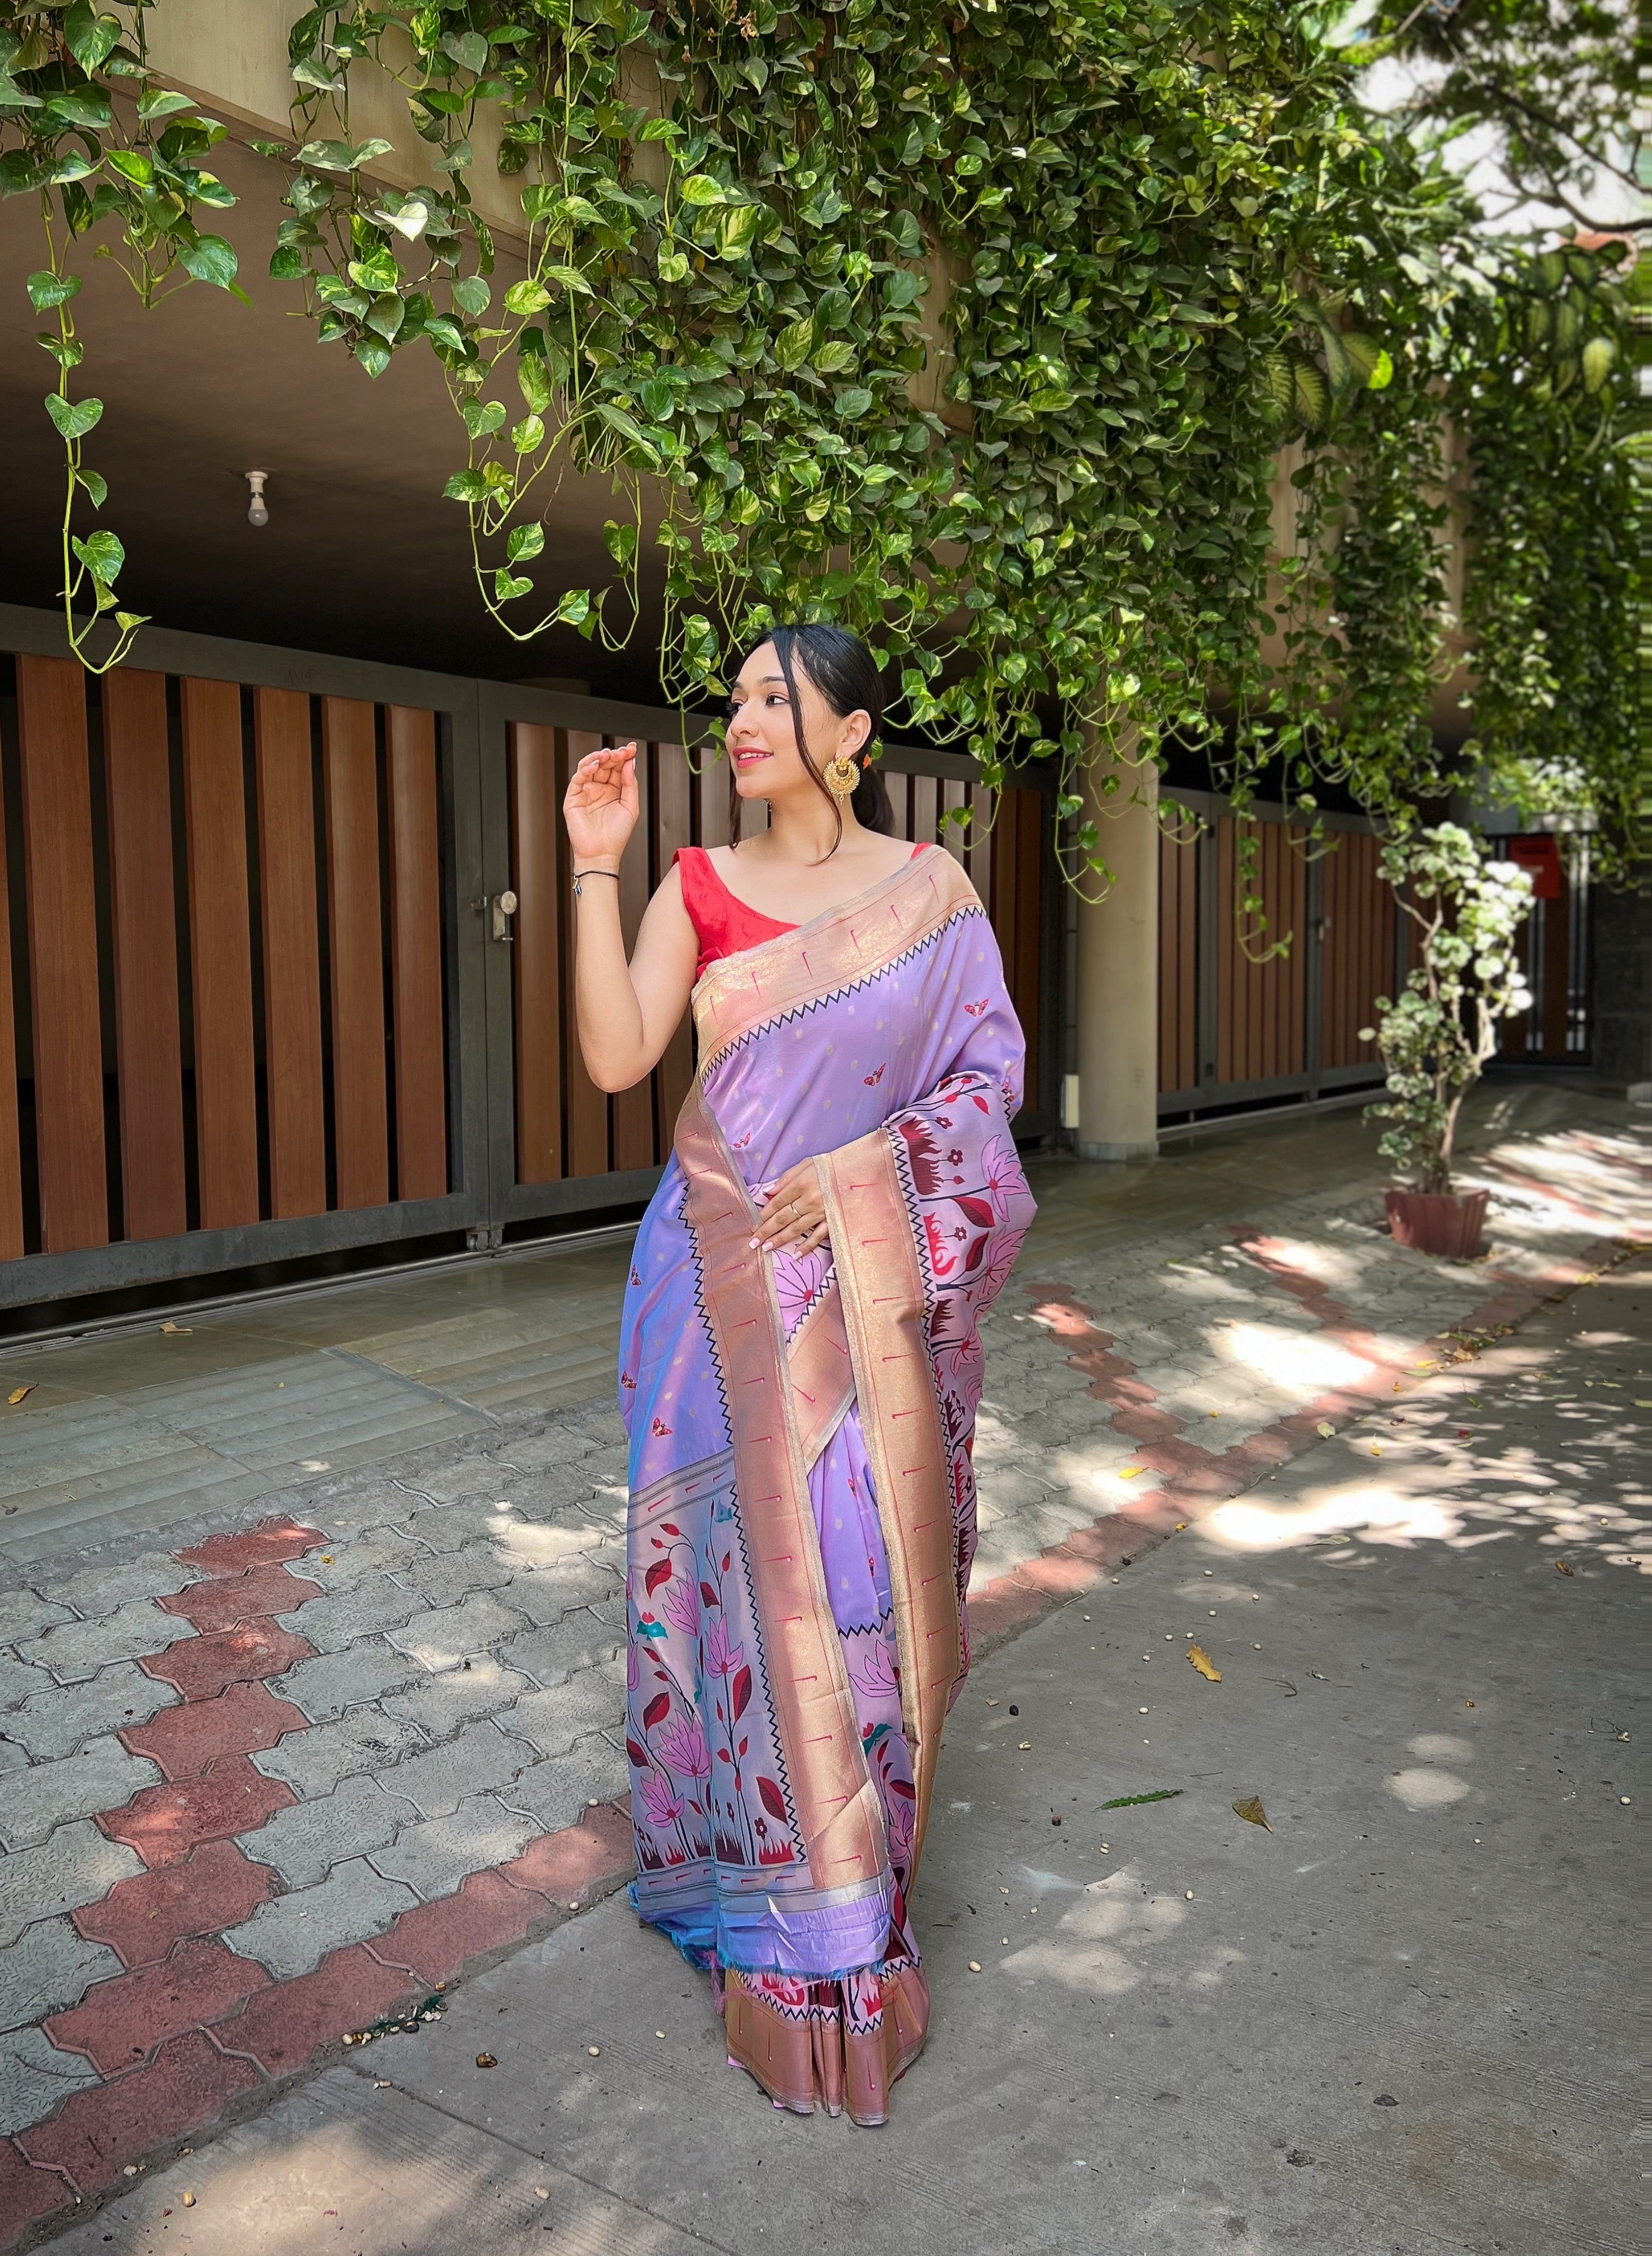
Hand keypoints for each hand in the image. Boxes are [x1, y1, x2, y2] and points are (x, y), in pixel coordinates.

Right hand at [563, 743, 638, 867]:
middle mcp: (599, 788)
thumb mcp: (631, 806)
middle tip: (621, 751)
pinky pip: (578, 778)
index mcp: (613, 789)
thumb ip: (630, 784)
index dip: (624, 756)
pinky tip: (594, 765)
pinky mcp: (573, 798)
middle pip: (604, 764)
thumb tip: (630, 763)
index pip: (617, 767)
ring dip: (598, 758)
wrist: (602, 854)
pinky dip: (585, 769)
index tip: (631, 748)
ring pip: (589, 767)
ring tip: (607, 754)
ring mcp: (585, 791)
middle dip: (613, 755)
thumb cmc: (617, 835)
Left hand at [751, 1158, 829, 1259]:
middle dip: (766, 1231)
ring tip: (767, 1248)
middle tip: (753, 1242)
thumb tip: (768, 1191)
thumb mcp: (806, 1163)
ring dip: (780, 1240)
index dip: (763, 1214)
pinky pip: (818, 1236)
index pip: (777, 1202)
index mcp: (801, 1184)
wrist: (859, 1169)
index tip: (753, 1223)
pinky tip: (796, 1255)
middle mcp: (809, 1200)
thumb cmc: (830, 1165)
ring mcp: (821, 1212)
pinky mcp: (833, 1220)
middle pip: (783, 1218)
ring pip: (796, 1229)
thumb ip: (786, 1178)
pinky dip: (807, 1246)